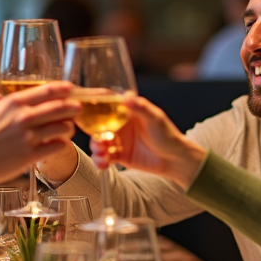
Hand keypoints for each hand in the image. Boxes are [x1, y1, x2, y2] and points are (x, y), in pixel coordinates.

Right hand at [0, 81, 79, 184]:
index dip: (62, 89)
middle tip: (79, 107)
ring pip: (62, 128)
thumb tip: (1, 93)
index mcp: (13, 104)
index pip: (45, 91)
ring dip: (69, 127)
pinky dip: (62, 144)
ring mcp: (28, 137)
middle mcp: (23, 118)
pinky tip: (60, 143)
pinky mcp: (30, 156)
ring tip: (69, 128)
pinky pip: (56, 147)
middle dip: (73, 107)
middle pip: (59, 108)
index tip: (70, 88)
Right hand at [89, 96, 205, 188]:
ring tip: (101, 153)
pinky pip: (105, 157)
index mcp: (126, 112)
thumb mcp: (155, 118)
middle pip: (98, 126)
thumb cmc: (168, 135)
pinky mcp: (119, 156)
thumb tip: (126, 97)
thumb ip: (140, 108)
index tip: (85, 114)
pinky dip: (101, 161)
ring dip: (96, 148)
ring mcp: (119, 141)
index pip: (105, 107)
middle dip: (93, 133)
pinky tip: (103, 164)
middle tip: (97, 140)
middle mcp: (119, 125)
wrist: (175, 159)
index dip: (93, 110)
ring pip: (99, 142)